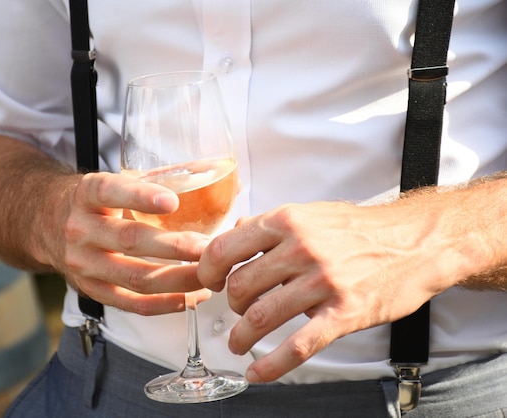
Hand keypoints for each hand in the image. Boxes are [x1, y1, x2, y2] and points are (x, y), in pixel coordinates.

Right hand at [48, 171, 210, 315]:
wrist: (46, 224)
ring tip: (209, 276)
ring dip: (178, 279)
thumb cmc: (92, 203)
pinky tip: (188, 299)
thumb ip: (148, 183)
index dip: (140, 196)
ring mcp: (82, 264)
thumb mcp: (108, 182)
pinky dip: (162, 305)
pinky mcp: (90, 289)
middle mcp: (80, 229)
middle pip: (130, 240)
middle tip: (210, 249)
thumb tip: (217, 180)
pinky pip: (129, 304)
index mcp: (86, 194)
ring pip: (135, 277)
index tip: (172, 201)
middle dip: (177, 247)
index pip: (109, 191)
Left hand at [198, 199, 467, 381]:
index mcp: (286, 222)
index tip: (210, 282)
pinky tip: (257, 373)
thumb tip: (234, 231)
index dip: (208, 271)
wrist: (414, 242)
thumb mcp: (310, 213)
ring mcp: (322, 282)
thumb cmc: (359, 229)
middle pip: (240, 287)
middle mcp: (300, 249)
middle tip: (238, 311)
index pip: (224, 249)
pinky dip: (272, 365)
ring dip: (241, 337)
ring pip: (262, 317)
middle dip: (232, 305)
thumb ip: (269, 224)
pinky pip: (298, 346)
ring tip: (238, 343)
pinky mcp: (343, 313)